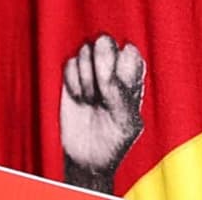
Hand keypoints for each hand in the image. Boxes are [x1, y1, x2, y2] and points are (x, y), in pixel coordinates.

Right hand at [56, 33, 146, 179]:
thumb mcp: (127, 124)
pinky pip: (69, 64)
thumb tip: (109, 75)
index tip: (115, 88)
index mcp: (133, 77)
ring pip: (86, 50)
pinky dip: (72, 81)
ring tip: (90, 99)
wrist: (87, 158)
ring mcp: (91, 71)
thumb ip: (122, 97)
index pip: (130, 52)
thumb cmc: (114, 141)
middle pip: (106, 43)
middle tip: (101, 86)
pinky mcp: (72, 77)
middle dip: (101, 62)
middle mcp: (113, 69)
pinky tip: (79, 99)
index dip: (121, 66)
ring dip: (86, 76)